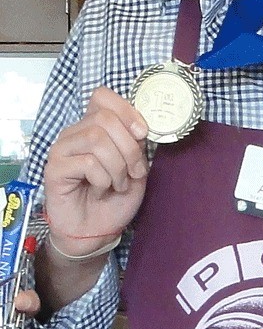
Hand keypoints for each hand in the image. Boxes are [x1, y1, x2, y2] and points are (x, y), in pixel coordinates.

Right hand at [43, 86, 148, 256]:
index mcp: (93, 126)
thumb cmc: (114, 198)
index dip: (126, 110)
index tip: (143, 133)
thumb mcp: (136, 168)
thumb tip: (141, 127)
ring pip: (96, 139)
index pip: (102, 96)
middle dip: (129, 147)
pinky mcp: (54, 169)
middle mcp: (74, 133)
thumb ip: (136, 144)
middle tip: (135, 172)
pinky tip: (99, 191)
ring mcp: (62, 149)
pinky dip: (103, 180)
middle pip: (104, 119)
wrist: (96, 231)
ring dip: (117, 167)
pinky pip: (87, 163)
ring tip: (117, 184)